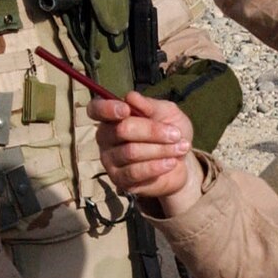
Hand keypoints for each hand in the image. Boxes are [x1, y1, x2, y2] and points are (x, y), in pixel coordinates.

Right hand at [91, 92, 196, 211]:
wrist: (182, 163)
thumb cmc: (169, 133)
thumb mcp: (167, 113)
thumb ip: (150, 105)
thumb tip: (130, 97)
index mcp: (112, 117)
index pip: (96, 109)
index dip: (107, 108)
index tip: (126, 109)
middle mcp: (106, 138)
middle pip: (122, 130)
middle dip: (153, 131)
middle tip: (175, 133)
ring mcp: (110, 161)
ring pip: (131, 152)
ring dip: (161, 149)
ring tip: (180, 147)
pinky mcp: (120, 180)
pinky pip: (135, 172)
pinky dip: (157, 166)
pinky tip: (171, 162)